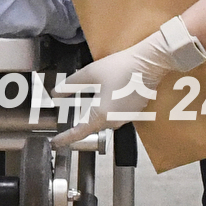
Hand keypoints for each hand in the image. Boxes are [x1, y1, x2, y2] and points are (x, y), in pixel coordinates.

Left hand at [51, 30, 187, 148]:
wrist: (149, 64)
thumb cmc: (121, 68)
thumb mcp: (90, 74)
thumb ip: (70, 86)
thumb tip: (56, 93)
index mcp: (101, 115)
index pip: (78, 133)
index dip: (65, 138)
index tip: (56, 142)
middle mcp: (114, 121)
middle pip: (92, 125)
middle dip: (81, 119)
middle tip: (72, 106)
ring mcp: (126, 118)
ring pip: (104, 119)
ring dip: (97, 111)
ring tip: (95, 94)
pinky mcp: (134, 112)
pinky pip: (116, 114)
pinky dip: (109, 107)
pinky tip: (110, 91)